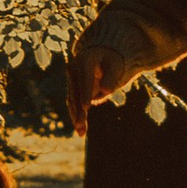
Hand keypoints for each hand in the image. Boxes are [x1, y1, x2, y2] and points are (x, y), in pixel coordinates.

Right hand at [66, 17, 118, 131]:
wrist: (101, 55)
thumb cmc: (112, 60)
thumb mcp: (115, 66)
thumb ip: (111, 77)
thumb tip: (105, 91)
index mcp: (84, 60)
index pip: (85, 78)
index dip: (85, 93)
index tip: (86, 107)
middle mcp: (73, 69)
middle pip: (76, 92)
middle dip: (78, 109)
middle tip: (81, 124)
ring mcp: (71, 80)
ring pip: (72, 100)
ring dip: (76, 116)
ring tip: (81, 132)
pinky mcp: (72, 89)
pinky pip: (74, 104)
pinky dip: (77, 116)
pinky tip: (81, 130)